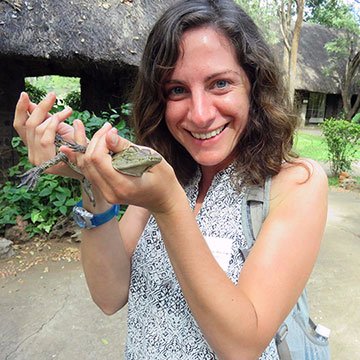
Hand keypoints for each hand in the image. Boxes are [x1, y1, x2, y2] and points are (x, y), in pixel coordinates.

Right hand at [13, 92, 80, 178]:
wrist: (91, 162)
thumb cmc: (77, 146)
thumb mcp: (60, 128)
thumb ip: (44, 118)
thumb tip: (29, 102)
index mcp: (33, 145)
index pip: (20, 125)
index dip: (20, 109)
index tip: (24, 94)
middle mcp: (32, 154)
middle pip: (29, 125)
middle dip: (41, 108)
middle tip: (52, 96)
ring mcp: (38, 161)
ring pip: (38, 130)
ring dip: (53, 117)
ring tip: (67, 112)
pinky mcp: (47, 165)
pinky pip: (46, 140)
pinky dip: (54, 126)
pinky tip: (63, 119)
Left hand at [61, 120, 184, 213]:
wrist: (164, 199)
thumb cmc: (163, 179)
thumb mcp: (151, 158)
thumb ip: (127, 147)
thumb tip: (108, 135)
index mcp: (123, 185)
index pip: (98, 159)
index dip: (101, 141)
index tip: (113, 131)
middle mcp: (111, 192)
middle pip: (88, 162)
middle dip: (95, 141)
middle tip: (108, 129)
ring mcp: (106, 194)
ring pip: (85, 167)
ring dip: (90, 147)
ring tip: (102, 134)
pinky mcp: (105, 191)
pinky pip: (90, 172)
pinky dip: (88, 157)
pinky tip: (88, 145)